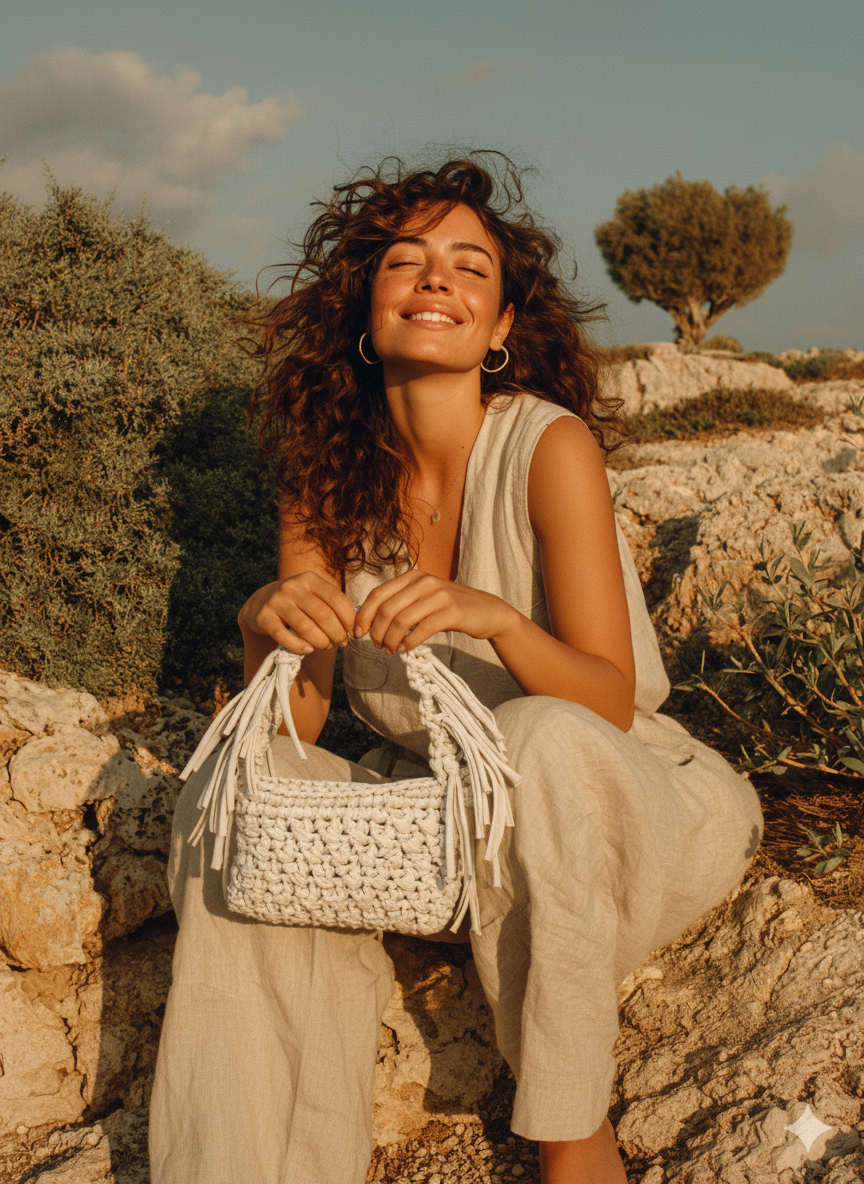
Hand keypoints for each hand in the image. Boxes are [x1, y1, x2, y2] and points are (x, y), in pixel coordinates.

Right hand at [238, 572, 356, 654]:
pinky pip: (284, 637)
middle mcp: (292, 587)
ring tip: (326, 646)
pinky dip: (299, 647)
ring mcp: (277, 602)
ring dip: (321, 641)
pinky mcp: (264, 618)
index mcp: (309, 579)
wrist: (260, 602)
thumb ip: (333, 606)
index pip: (336, 598)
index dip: (350, 618)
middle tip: (341, 642)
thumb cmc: (297, 602)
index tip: (355, 633)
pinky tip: (308, 650)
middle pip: (323, 615)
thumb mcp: (313, 595)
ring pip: (306, 627)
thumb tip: (355, 628)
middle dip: (337, 633)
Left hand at [353, 570, 516, 654]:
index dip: (363, 615)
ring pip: (401, 620)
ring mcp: (439, 595)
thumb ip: (401, 604)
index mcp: (413, 577)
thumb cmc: (450, 609)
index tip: (358, 633)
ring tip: (391, 650)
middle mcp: (424, 582)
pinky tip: (405, 649)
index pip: (377, 594)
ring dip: (391, 640)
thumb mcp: (424, 599)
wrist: (488, 612)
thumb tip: (369, 621)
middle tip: (377, 646)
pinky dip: (409, 642)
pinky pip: (421, 629)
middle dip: (376, 631)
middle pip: (386, 609)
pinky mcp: (451, 611)